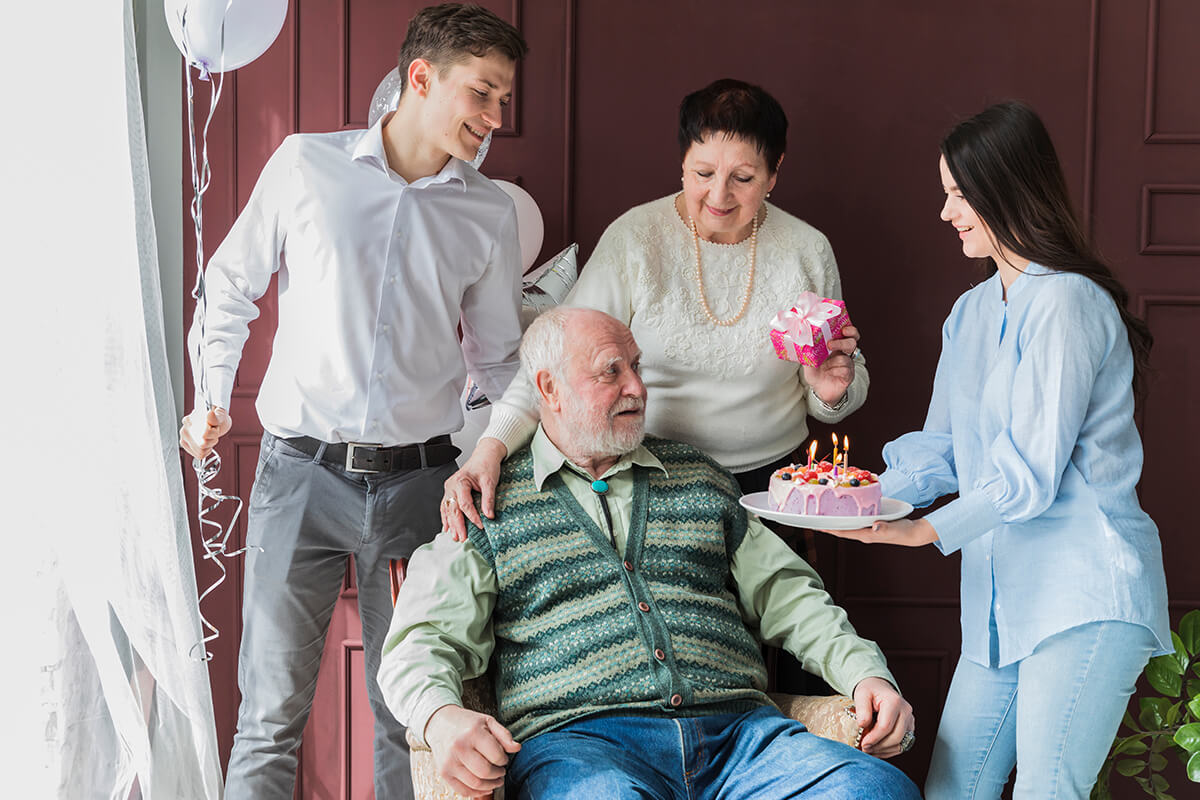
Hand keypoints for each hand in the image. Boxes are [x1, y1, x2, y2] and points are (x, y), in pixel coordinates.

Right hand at [180, 406, 230, 458]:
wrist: (215, 424)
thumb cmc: (216, 419)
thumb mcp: (220, 415)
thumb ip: (217, 416)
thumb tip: (210, 414)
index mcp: (189, 420)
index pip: (201, 432)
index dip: (212, 432)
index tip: (213, 427)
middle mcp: (184, 430)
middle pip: (202, 444)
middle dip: (212, 439)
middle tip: (214, 432)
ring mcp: (184, 440)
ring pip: (201, 451)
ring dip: (210, 445)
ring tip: (211, 437)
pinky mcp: (187, 448)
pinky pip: (200, 455)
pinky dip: (206, 451)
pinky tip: (208, 443)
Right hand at [424, 704, 519, 797]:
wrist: (439, 723)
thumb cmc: (466, 722)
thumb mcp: (487, 721)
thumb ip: (504, 735)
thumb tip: (517, 748)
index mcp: (472, 733)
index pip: (496, 756)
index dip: (504, 760)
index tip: (503, 759)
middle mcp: (459, 748)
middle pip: (485, 772)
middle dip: (498, 775)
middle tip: (501, 771)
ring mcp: (449, 762)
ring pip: (475, 784)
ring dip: (490, 785)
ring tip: (495, 780)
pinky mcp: (443, 772)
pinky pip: (462, 790)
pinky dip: (476, 792)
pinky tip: (484, 786)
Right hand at [441, 437, 505, 541]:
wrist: (484, 456)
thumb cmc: (486, 466)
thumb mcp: (490, 482)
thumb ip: (488, 499)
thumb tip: (489, 516)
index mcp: (460, 481)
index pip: (465, 504)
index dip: (473, 517)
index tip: (481, 526)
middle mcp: (451, 486)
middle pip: (453, 509)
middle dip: (457, 525)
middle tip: (462, 538)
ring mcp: (449, 489)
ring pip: (447, 509)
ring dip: (450, 524)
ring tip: (454, 537)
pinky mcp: (450, 492)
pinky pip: (446, 506)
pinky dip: (446, 517)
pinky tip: (447, 527)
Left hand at [802, 324, 859, 408]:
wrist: (820, 390)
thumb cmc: (816, 373)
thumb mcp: (808, 361)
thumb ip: (806, 352)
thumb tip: (799, 342)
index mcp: (836, 346)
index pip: (849, 334)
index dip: (850, 330)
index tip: (844, 329)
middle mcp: (844, 353)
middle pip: (852, 342)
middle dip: (841, 342)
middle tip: (830, 344)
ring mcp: (848, 364)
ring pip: (846, 358)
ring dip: (833, 362)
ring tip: (825, 367)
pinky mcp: (849, 375)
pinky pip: (845, 370)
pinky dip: (835, 371)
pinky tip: (830, 373)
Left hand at [821, 517, 938, 547]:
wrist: (913, 533)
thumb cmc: (904, 532)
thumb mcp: (894, 529)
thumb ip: (885, 528)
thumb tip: (874, 526)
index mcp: (865, 535)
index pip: (842, 532)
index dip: (829, 528)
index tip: (816, 525)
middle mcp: (862, 533)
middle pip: (840, 529)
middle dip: (827, 524)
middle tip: (812, 517)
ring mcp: (866, 528)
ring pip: (846, 524)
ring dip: (835, 519)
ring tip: (822, 512)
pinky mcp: (870, 523)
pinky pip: (855, 518)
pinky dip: (847, 514)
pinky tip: (842, 508)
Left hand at [852, 676, 915, 758]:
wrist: (879, 688)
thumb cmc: (870, 691)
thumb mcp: (861, 695)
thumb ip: (862, 709)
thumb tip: (862, 725)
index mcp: (894, 702)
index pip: (886, 726)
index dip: (874, 738)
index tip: (863, 743)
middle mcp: (905, 711)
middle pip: (896, 737)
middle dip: (879, 746)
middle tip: (865, 749)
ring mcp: (909, 720)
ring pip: (900, 743)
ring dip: (884, 750)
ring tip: (869, 750)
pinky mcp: (909, 728)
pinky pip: (902, 745)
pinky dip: (889, 750)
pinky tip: (877, 749)